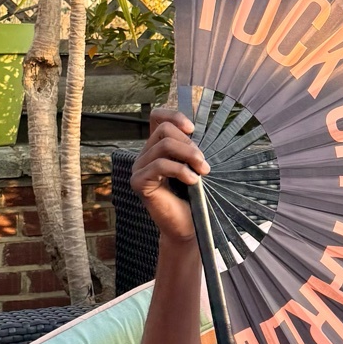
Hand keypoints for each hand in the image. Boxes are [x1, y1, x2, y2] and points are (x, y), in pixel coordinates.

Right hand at [130, 108, 209, 245]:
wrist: (187, 227)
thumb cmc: (193, 198)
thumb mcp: (194, 167)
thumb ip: (191, 148)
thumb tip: (196, 130)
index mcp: (157, 148)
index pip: (157, 117)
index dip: (174, 116)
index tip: (192, 129)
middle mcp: (145, 155)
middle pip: (165, 130)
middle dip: (189, 144)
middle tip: (204, 163)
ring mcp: (139, 168)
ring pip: (164, 145)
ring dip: (189, 156)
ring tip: (203, 171)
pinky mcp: (138, 182)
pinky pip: (160, 165)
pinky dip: (181, 170)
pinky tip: (193, 181)